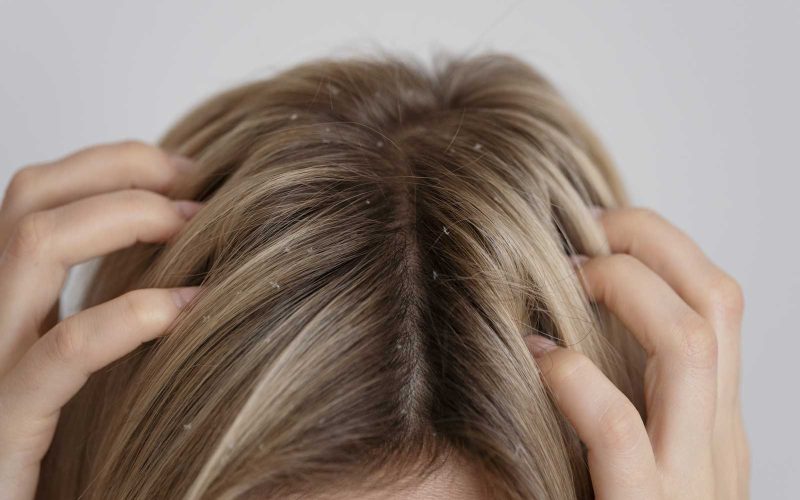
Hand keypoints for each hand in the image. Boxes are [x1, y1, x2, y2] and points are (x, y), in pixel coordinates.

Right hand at [0, 141, 201, 498]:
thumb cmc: (55, 447)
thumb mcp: (75, 361)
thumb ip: (104, 308)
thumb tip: (186, 259)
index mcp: (7, 299)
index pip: (40, 195)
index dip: (113, 165)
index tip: (186, 172)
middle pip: (32, 197)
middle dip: (122, 171)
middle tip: (197, 187)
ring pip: (34, 243)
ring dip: (127, 216)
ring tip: (194, 226)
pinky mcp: (7, 419)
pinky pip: (68, 347)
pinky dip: (134, 315)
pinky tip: (189, 308)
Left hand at [527, 208, 748, 498]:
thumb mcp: (635, 449)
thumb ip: (624, 391)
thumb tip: (565, 316)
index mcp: (714, 420)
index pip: (717, 299)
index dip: (661, 243)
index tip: (595, 226)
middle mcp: (718, 439)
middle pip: (716, 300)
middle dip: (646, 243)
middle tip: (576, 233)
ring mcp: (692, 480)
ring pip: (687, 345)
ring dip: (622, 291)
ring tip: (563, 280)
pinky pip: (622, 430)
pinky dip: (575, 378)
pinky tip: (536, 360)